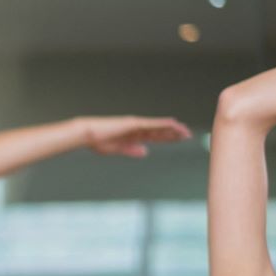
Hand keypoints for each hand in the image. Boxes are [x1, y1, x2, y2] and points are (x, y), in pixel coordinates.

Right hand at [77, 116, 191, 156]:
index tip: (178, 140)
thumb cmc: (98, 141)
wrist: (87, 134)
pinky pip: (152, 124)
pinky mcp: (133, 123)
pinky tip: (173, 125)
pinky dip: (163, 124)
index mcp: (133, 135)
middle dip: (173, 134)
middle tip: (188, 135)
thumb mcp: (118, 149)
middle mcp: (136, 128)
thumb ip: (132, 150)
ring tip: (185, 131)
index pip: (154, 137)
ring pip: (158, 127)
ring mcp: (135, 125)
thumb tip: (145, 152)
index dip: (167, 138)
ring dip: (172, 129)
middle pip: (159, 131)